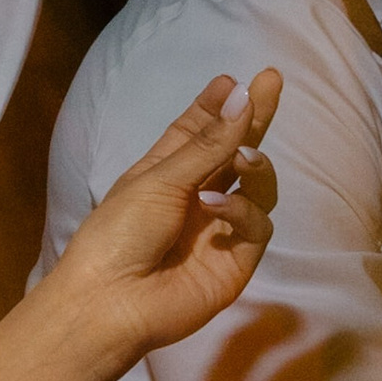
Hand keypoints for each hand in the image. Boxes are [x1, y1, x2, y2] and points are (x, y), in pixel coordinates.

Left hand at [52, 71, 282, 369]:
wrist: (110, 301)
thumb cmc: (118, 235)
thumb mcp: (159, 179)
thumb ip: (207, 144)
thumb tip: (243, 97)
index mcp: (165, 174)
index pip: (197, 131)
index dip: (216, 105)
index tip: (234, 79)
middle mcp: (196, 197)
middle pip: (234, 150)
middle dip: (253, 117)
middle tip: (271, 81)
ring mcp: (219, 229)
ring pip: (258, 186)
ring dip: (254, 165)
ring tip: (242, 159)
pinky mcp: (237, 261)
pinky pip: (257, 225)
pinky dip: (242, 211)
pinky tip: (216, 209)